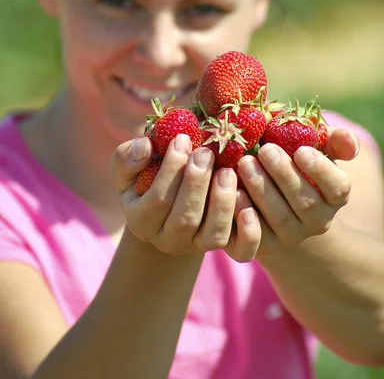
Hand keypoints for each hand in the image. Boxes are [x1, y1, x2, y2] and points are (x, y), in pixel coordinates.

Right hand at [110, 135, 260, 261]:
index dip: (171, 169)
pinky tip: (249, 203)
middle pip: (185, 220)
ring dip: (223, 202)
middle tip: (206, 152)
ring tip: (227, 171)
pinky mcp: (226, 246)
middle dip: (197, 183)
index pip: (157, 200)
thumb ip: (128, 156)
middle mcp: (169, 240)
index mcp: (142, 221)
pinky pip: (241, 249)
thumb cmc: (148, 175)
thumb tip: (146, 147)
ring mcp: (199, 245)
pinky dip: (249, 232)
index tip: (182, 138)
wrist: (171, 201)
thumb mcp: (129, 166)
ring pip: (214, 235)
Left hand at [236, 127, 359, 253]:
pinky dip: (245, 216)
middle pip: (305, 203)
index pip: (337, 188)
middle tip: (264, 150)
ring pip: (279, 218)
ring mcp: (290, 236)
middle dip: (283, 174)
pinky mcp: (263, 246)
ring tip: (244, 163)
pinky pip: (256, 239)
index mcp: (334, 197)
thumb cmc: (294, 161)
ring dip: (261, 189)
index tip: (301, 150)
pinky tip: (235, 193)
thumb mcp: (316, 147)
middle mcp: (317, 221)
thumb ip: (336, 141)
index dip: (321, 170)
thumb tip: (348, 139)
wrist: (269, 191)